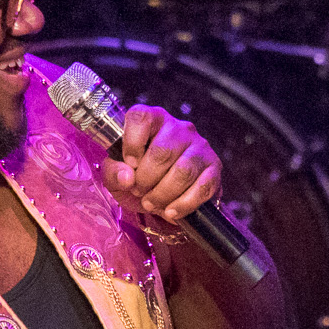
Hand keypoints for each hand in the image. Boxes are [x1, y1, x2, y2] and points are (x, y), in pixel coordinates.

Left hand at [101, 106, 223, 225]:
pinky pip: (203, 187)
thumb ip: (114, 172)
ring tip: (152, 203)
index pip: (140, 117)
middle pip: (163, 152)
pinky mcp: (215, 168)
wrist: (161, 197)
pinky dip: (184, 204)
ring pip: (184, 171)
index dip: (132, 142)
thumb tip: (126, 177)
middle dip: (146, 178)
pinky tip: (171, 211)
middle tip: (139, 191)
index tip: (129, 164)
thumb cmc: (137, 177)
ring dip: (163, 194)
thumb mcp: (116, 175)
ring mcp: (200, 146)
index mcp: (152, 119)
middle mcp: (179, 128)